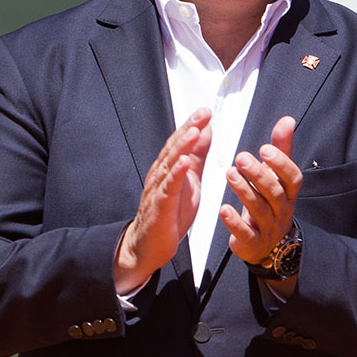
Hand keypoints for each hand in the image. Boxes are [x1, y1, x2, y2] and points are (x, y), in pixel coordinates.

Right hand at [115, 108, 212, 293]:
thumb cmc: (169, 214)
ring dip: (181, 147)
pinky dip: (175, 175)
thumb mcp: (190, 181)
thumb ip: (196, 156)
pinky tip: (184, 163)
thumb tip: (204, 131)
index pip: (180, 142)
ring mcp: (158, 190)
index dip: (192, 125)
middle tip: (202, 114)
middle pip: (174, 148)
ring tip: (194, 132)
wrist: (149, 246)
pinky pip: (168, 189)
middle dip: (188, 129)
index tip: (206, 111)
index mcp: (169, 168)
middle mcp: (161, 175)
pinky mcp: (160, 207)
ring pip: (169, 164)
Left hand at [222, 115, 302, 267]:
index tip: (264, 148)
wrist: (267, 244)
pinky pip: (246, 233)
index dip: (280, 164)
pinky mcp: (253, 242)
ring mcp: (269, 228)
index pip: (292, 177)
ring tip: (229, 174)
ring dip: (244, 191)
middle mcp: (282, 210)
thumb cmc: (270, 202)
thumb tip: (287, 120)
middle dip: (259, 174)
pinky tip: (223, 209)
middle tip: (241, 157)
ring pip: (259, 210)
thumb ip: (281, 149)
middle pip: (274, 192)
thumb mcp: (277, 176)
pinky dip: (235, 222)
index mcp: (289, 192)